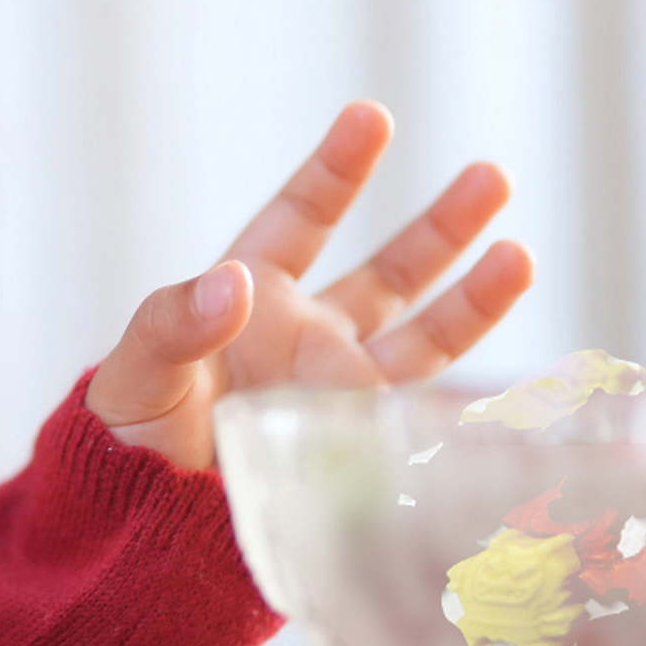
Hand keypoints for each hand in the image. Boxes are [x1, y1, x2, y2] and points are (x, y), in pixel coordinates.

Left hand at [85, 102, 535, 470]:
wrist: (133, 529)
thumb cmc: (125, 440)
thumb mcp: (135, 374)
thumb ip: (175, 325)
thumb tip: (233, 283)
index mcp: (252, 299)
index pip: (303, 218)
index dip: (338, 169)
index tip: (372, 116)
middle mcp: (306, 341)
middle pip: (388, 273)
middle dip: (440, 227)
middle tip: (494, 175)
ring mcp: (339, 398)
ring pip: (422, 341)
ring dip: (472, 301)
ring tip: (520, 253)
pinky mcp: (358, 459)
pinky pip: (422, 425)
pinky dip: (464, 406)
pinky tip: (515, 385)